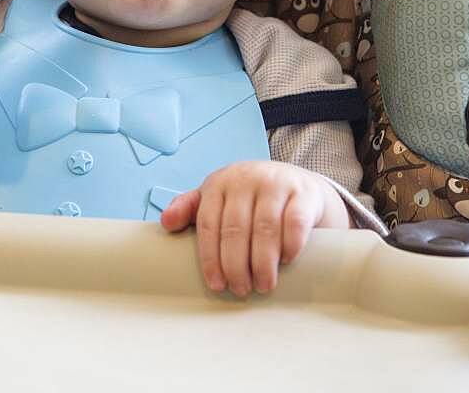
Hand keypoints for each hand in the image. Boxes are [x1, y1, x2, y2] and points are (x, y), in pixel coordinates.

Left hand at [160, 161, 349, 295]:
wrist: (298, 182)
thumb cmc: (252, 197)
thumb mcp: (220, 197)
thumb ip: (191, 209)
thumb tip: (165, 223)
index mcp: (220, 182)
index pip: (208, 223)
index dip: (210, 257)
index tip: (216, 284)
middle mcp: (246, 179)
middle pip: (235, 228)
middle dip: (235, 265)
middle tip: (240, 289)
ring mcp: (276, 183)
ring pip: (265, 228)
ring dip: (263, 263)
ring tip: (263, 285)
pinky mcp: (303, 193)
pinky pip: (294, 222)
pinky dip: (289, 246)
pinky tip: (286, 262)